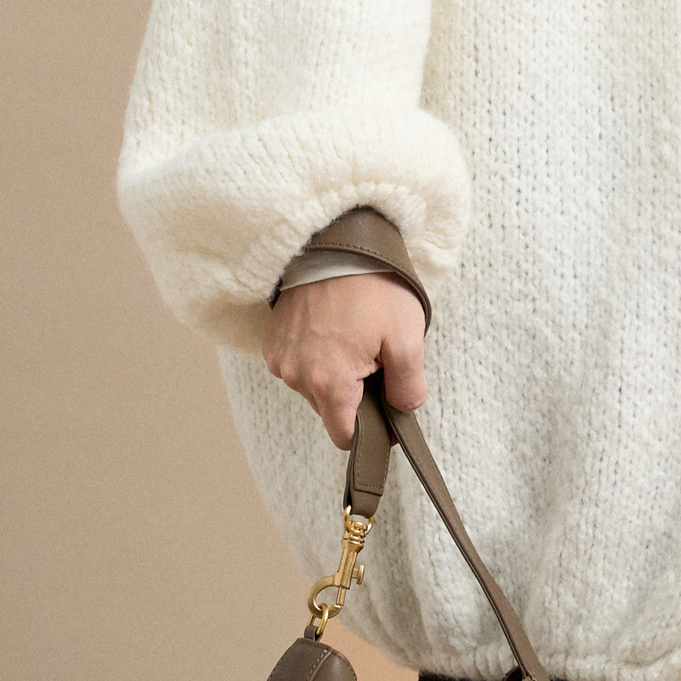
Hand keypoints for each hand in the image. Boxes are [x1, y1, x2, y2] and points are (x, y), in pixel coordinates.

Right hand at [265, 273, 428, 449]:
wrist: (337, 243)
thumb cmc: (373, 288)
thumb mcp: (407, 339)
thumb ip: (408, 387)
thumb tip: (402, 410)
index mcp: (328, 383)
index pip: (345, 436)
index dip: (370, 430)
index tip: (384, 409)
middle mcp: (296, 376)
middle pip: (330, 411)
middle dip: (353, 395)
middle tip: (373, 358)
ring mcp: (281, 358)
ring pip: (313, 388)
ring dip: (333, 375)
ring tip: (351, 339)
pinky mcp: (273, 341)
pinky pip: (297, 365)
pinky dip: (315, 356)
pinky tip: (332, 330)